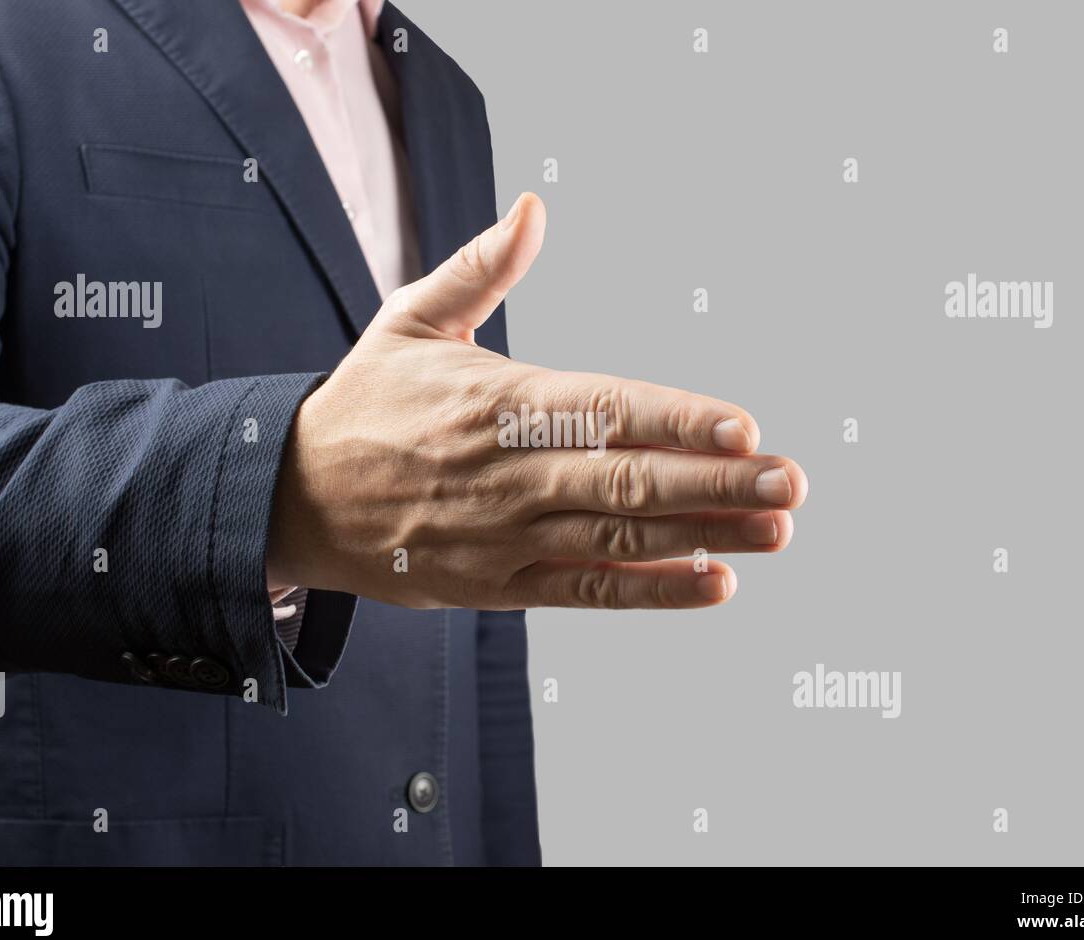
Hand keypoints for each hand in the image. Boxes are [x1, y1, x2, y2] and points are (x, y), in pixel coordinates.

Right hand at [266, 193, 807, 608]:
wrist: (293, 497)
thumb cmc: (366, 402)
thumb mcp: (411, 320)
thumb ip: (481, 268)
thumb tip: (535, 206)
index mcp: (498, 400)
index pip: (605, 408)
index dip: (677, 418)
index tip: (743, 426)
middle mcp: (509, 471)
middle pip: (627, 477)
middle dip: (715, 483)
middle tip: (790, 481)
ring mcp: (505, 535)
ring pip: (619, 537)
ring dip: (704, 536)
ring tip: (775, 530)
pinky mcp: (499, 584)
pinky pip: (586, 590)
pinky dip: (650, 590)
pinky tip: (713, 584)